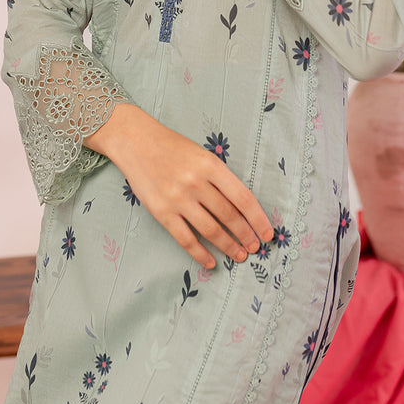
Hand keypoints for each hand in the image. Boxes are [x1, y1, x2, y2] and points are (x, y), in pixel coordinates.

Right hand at [84, 104, 274, 268]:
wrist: (135, 141)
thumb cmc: (172, 146)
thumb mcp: (201, 154)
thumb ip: (219, 177)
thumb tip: (240, 207)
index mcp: (211, 165)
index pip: (243, 198)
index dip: (258, 219)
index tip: (267, 233)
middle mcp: (196, 183)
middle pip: (229, 216)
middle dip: (246, 235)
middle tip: (255, 248)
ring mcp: (178, 199)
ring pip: (211, 230)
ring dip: (228, 246)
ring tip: (239, 255)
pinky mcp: (162, 212)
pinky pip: (185, 239)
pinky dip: (200, 254)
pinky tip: (211, 262)